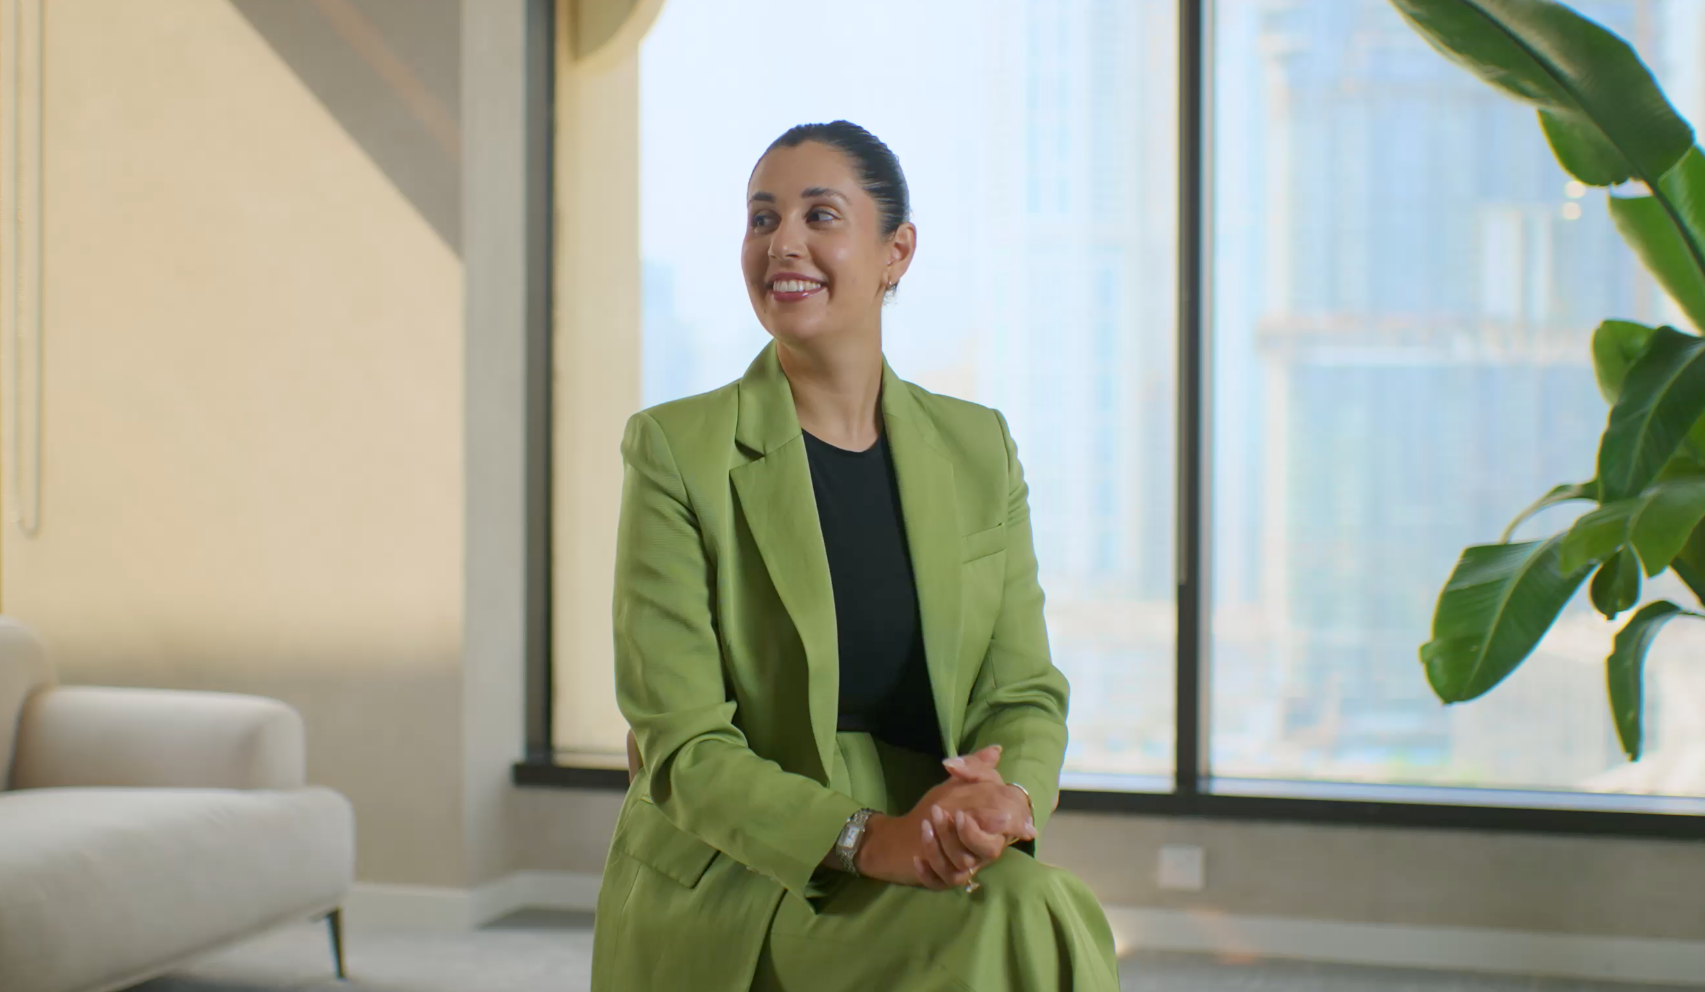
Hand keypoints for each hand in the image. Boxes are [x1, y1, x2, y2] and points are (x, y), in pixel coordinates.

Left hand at [852, 747, 1036, 889]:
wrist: (909, 832)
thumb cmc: (944, 806)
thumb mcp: (961, 783)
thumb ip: (976, 766)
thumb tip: (995, 750)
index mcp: (994, 828)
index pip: (1009, 829)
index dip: (1003, 824)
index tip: (981, 810)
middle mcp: (982, 851)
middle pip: (986, 852)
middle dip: (966, 834)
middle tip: (941, 812)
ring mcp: (963, 867)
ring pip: (961, 868)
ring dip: (941, 847)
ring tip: (925, 825)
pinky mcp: (941, 879)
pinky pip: (940, 884)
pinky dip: (929, 873)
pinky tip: (917, 858)